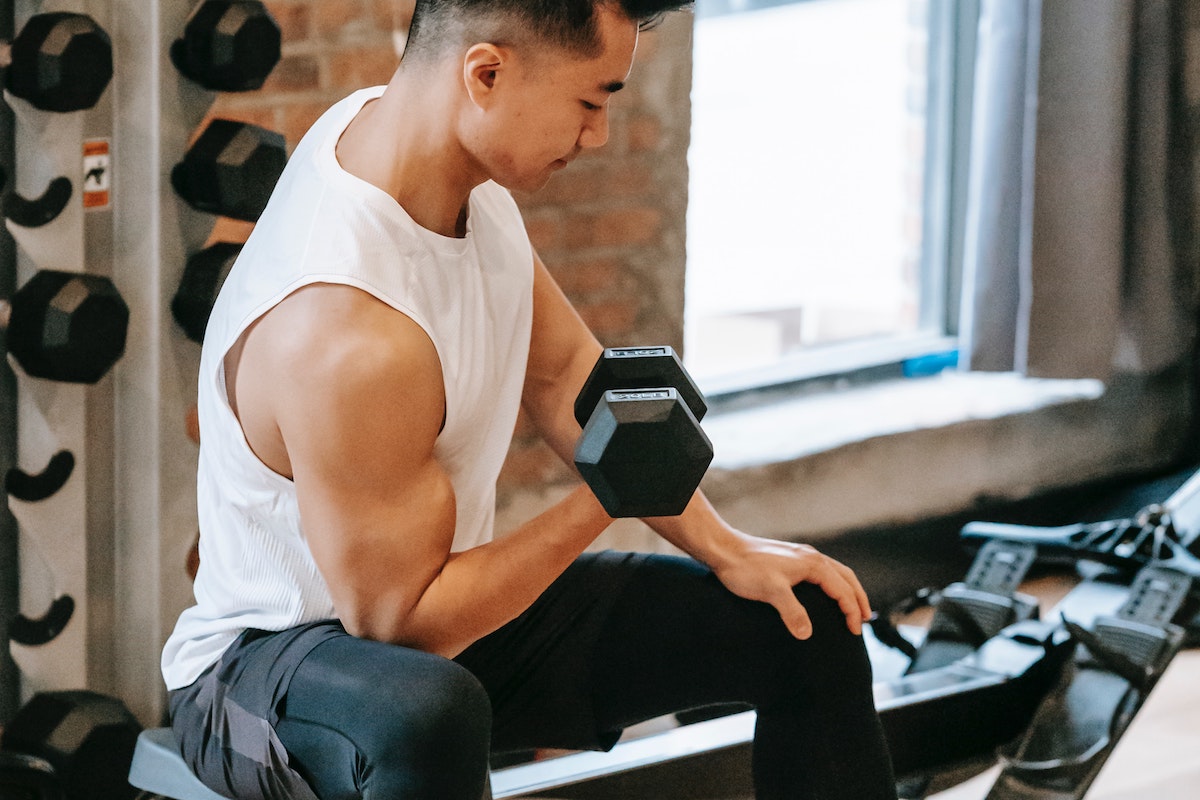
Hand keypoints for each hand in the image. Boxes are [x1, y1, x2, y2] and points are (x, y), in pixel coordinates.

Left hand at [711, 532, 871, 639]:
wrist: (724, 550)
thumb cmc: (746, 568)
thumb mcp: (771, 591)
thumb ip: (792, 611)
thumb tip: (807, 634)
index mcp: (813, 564)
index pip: (842, 589)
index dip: (851, 611)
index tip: (855, 632)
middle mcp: (811, 557)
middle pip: (846, 577)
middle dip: (858, 599)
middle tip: (865, 620)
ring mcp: (801, 557)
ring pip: (835, 573)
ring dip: (847, 590)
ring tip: (852, 608)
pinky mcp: (790, 560)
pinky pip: (821, 572)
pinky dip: (832, 585)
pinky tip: (824, 595)